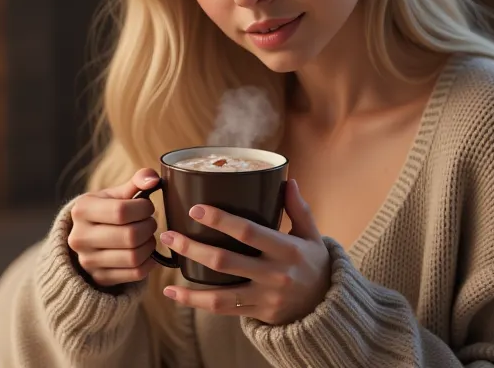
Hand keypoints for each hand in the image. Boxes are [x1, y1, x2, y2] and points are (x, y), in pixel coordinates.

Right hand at [67, 168, 160, 286]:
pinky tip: (147, 253)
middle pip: (130, 236)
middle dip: (148, 227)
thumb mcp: (114, 194)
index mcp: (82, 210)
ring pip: (134, 257)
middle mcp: (80, 237)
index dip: (143, 208)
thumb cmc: (105, 211)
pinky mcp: (99, 278)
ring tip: (147, 236)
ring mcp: (88, 261)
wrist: (85, 238)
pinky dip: (149, 262)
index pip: (121, 211)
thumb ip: (136, 182)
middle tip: (150, 222)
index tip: (146, 207)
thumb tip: (154, 178)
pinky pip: (136, 274)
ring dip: (149, 245)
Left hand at [160, 179, 330, 324]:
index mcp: (287, 249)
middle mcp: (274, 274)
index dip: (221, 221)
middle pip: (226, 261)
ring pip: (220, 291)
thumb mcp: (312, 235)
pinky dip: (194, 302)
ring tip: (166, 262)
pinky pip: (221, 309)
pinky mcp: (256, 313)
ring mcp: (264, 297)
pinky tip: (172, 293)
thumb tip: (287, 180)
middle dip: (193, 247)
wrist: (327, 308)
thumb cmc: (314, 264)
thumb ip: (298, 208)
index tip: (196, 209)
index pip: (249, 232)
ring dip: (188, 279)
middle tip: (168, 233)